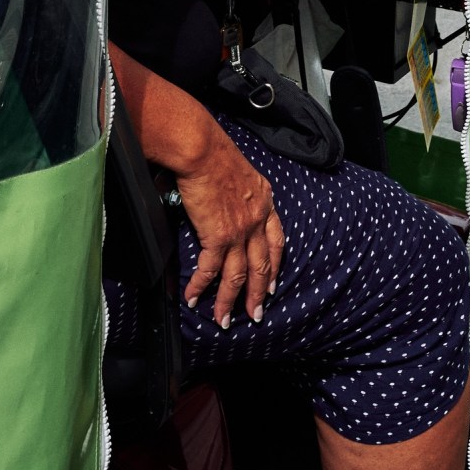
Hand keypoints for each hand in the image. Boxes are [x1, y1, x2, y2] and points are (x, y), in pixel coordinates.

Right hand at [176, 121, 283, 329]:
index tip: (273, 283)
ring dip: (230, 301)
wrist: (202, 149)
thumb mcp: (240, 171)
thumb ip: (239, 192)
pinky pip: (210, 270)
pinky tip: (193, 298)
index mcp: (264, 201)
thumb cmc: (214, 151)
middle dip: (258, 294)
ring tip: (224, 320)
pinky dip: (200, 286)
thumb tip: (226, 202)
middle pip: (261, 266)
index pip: (276, 241)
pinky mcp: (218, 236)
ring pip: (238, 276)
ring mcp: (239, 231)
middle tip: (255, 314)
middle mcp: (257, 219)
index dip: (274, 265)